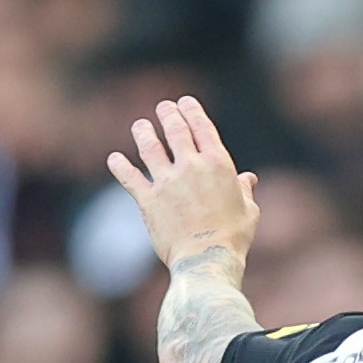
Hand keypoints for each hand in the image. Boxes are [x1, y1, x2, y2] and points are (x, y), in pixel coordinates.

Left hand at [105, 96, 258, 269]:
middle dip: (167, 113)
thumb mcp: (248, 211)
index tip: (184, 102)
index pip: (202, 127)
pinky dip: (119, 166)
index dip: (191, 110)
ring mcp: (166, 181)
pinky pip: (129, 177)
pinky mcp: (147, 199)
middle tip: (163, 107)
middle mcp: (191, 167)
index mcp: (218, 165)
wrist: (207, 260)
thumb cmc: (233, 238)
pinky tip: (114, 159)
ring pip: (149, 146)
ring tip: (140, 125)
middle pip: (174, 129)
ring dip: (143, 131)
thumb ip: (244, 190)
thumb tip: (248, 179)